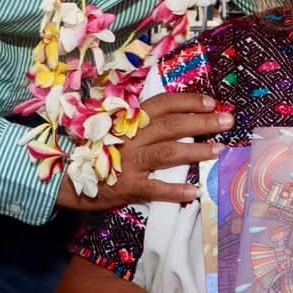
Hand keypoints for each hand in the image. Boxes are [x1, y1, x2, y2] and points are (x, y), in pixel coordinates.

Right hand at [56, 91, 229, 212]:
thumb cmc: (94, 147)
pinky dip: (177, 190)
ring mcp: (130, 161)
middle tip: (227, 121)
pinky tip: (196, 191)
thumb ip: (139, 121)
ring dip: (197, 151)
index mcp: (129, 118)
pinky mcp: (127, 186)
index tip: (212, 102)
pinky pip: (156, 188)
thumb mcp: (114, 126)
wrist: (64, 175)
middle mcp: (131, 136)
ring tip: (219, 151)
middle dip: (203, 122)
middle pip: (173, 125)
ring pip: (169, 152)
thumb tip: (175, 115)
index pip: (163, 103)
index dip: (189, 101)